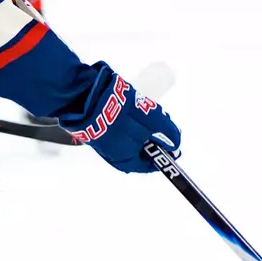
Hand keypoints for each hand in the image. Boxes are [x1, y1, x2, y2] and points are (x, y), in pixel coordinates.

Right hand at [60, 63, 180, 173]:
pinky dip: (128, 119)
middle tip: (160, 120)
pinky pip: (118, 127)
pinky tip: (130, 106)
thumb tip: (177, 144)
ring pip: (130, 136)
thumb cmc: (120, 115)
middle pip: (140, 149)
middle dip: (153, 136)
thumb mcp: (152, 123)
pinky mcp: (97, 126)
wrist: (84, 97)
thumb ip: (167, 134)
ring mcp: (104, 141)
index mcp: (126, 161)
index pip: (150, 163)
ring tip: (146, 109)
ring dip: (141, 125)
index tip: (173, 142)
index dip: (164, 152)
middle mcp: (113, 155)